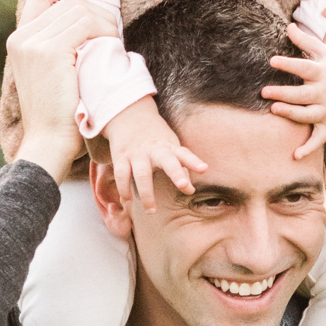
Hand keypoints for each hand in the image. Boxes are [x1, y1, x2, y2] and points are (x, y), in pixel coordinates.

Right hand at [6, 0, 125, 182]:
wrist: (49, 143)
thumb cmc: (60, 113)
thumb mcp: (56, 71)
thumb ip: (62, 42)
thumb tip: (93, 14)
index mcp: (19, 39)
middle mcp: (21, 37)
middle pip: (69, 0)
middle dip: (99, 12)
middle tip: (113, 35)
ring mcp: (33, 43)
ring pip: (80, 10)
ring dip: (105, 24)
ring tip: (112, 47)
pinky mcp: (49, 52)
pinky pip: (86, 25)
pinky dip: (104, 33)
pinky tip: (110, 51)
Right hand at [101, 94, 208, 209]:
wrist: (129, 114)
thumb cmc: (155, 137)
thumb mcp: (170, 148)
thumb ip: (180, 168)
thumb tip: (191, 191)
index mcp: (169, 147)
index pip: (184, 154)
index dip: (194, 162)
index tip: (204, 169)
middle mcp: (154, 149)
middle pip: (167, 161)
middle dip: (176, 173)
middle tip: (184, 186)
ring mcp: (137, 152)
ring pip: (142, 173)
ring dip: (146, 193)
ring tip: (151, 211)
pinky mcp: (121, 156)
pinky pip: (121, 175)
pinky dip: (124, 188)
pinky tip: (127, 200)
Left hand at [263, 24, 325, 159]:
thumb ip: (305, 40)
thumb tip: (287, 25)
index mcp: (322, 73)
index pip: (304, 68)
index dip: (289, 64)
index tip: (272, 61)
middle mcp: (324, 92)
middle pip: (303, 94)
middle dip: (284, 94)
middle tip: (264, 92)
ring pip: (307, 115)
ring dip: (291, 114)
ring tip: (274, 110)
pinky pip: (319, 139)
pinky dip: (308, 148)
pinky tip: (295, 155)